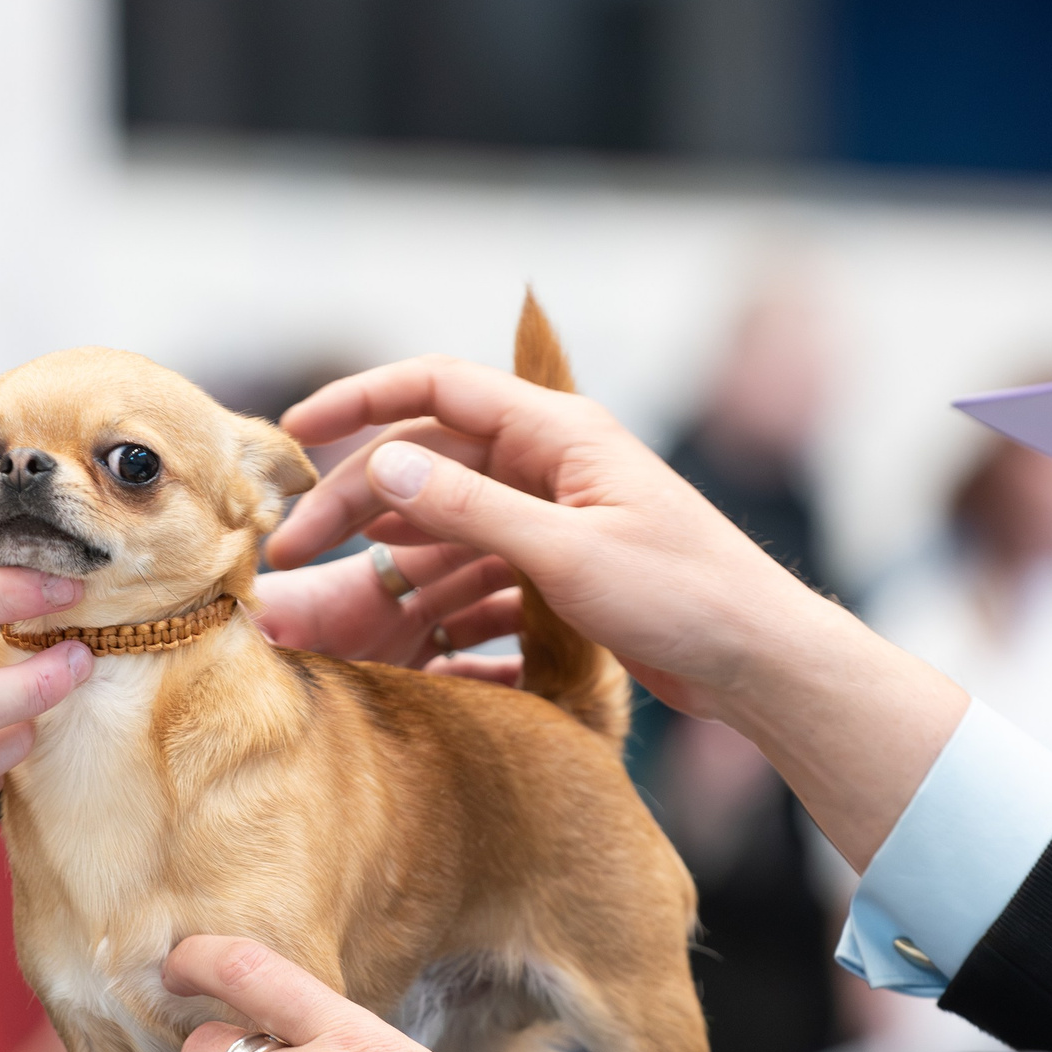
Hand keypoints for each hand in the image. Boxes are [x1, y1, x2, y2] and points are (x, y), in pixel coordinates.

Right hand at [272, 357, 967, 867]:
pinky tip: (403, 643)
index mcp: (558, 434)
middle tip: (291, 554)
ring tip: (331, 610)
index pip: (438, 389)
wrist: (760, 663)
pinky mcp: (563, 570)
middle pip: (429, 466)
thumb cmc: (685, 597)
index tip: (294, 430)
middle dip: (355, 504)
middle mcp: (551, 464)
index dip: (360, 399)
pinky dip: (440, 603)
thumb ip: (470, 509)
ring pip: (447, 527)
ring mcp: (556, 518)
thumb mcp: (566, 552)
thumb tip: (385, 464)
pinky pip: (480, 574)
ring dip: (391, 563)